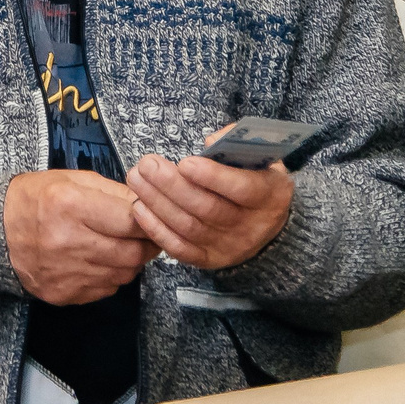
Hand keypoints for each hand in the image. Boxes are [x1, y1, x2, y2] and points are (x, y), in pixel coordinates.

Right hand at [3, 170, 155, 305]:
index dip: (149, 219)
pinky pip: (106, 289)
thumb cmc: (37, 199)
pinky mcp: (63, 294)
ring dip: (131, 261)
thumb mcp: (73, 180)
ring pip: (123, 274)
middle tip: (147, 235)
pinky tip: (102, 261)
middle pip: (132, 252)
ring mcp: (65, 273)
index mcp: (70, 205)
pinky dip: (112, 276)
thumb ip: (114, 192)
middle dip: (147, 244)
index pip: (131, 221)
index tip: (154, 216)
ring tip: (123, 245)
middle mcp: (67, 242)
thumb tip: (148, 206)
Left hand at [127, 151, 293, 270]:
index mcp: (269, 195)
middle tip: (147, 164)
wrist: (267, 224)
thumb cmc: (257, 179)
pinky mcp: (209, 260)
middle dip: (172, 185)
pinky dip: (157, 230)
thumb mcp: (261, 157)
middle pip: (207, 208)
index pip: (242, 189)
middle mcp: (250, 226)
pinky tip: (140, 208)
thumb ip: (238, 144)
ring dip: (157, 203)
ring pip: (188, 227)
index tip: (185, 162)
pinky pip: (179, 249)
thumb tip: (209, 144)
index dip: (213, 176)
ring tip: (136, 179)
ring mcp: (228, 246)